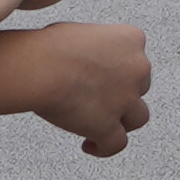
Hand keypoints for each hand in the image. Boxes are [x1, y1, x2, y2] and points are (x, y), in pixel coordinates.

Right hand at [12, 19, 152, 158]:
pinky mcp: (108, 125)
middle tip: (98, 97)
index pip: (135, 56)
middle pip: (139, 86)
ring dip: (122, 121)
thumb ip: (92, 46)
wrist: (40, 67)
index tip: (103, 73)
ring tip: (102, 124)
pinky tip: (91, 145)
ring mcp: (125, 99)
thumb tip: (81, 55)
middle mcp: (136, 69)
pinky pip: (116, 144)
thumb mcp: (79, 32)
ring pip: (138, 117)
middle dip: (123, 93)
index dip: (119, 67)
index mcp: (131, 39)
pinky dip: (105, 148)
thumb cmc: (48, 46)